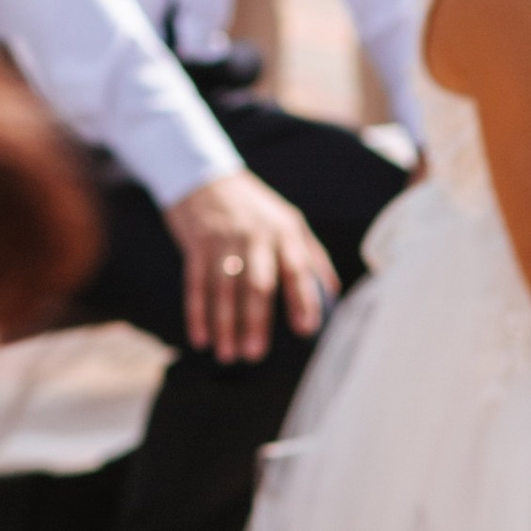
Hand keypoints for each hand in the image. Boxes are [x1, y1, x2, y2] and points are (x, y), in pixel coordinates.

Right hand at [165, 166, 338, 360]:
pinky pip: (196, 284)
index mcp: (285, 233)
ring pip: (225, 289)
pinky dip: (197, 313)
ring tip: (229, 355)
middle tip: (256, 355)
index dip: (303, 300)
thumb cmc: (255, 208)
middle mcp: (256, 237)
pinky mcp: (196, 244)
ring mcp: (224, 240)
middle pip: (258, 284)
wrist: (205, 176)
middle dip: (256, 321)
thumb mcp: (290, 220)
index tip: (306, 329)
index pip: (297, 270)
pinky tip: (200, 338)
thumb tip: (334, 295)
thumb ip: (313, 256)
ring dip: (225, 325)